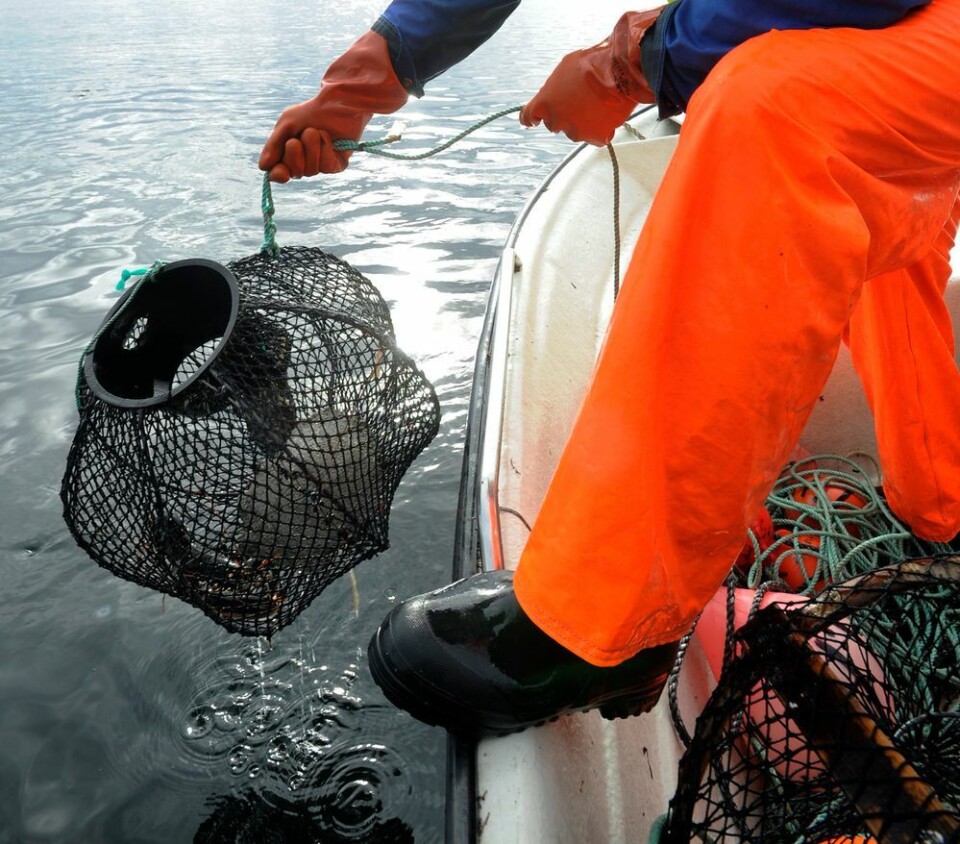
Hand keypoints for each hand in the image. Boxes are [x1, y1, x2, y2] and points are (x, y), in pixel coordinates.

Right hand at [259, 31, 407, 182]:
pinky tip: (328, 137)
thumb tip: (263, 167)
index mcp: (288, 155)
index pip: (279, 174)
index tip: (281, 172)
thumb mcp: (287, 124)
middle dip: (296, 151)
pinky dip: (325, 148)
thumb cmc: (311, 112)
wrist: (337, 103)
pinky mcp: (336, 165)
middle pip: (295, 172)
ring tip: (316, 131)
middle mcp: (303, 164)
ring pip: (311, 169)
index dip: (279, 175)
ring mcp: (320, 166)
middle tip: (300, 135)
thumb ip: (274, 145)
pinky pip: (326, 166)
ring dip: (312, 145)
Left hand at [520, 9, 662, 145]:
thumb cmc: (591, 64)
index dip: (531, 118)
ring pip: (577, 130)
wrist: (618, 71)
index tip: (533, 121)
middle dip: (565, 115)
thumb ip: (555, 87)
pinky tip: (608, 112)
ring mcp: (575, 131)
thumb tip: (557, 93)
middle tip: (580, 100)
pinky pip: (596, 135)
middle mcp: (556, 120)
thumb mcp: (564, 69)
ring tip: (598, 101)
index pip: (528, 117)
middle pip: (555, 123)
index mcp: (544, 103)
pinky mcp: (594, 137)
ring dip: (584, 120)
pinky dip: (601, 127)